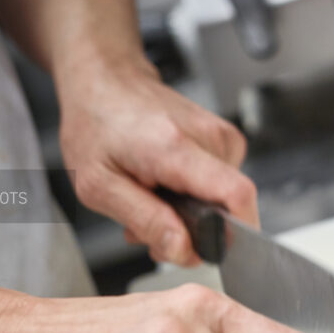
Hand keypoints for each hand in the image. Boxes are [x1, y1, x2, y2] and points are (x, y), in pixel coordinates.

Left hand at [58, 59, 257, 265]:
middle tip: (150, 224)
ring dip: (189, 216)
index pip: (237, 196)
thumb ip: (145, 221)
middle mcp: (208, 138)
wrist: (104, 82)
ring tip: (153, 198)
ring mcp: (220, 136)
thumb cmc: (96, 125)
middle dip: (193, 232)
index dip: (233, 234)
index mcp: (176, 148)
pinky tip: (167, 185)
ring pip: (223, 203)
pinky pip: (221, 188)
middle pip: (228, 209)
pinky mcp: (225, 140)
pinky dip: (195, 197)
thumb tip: (184, 250)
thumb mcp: (98, 186)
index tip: (203, 247)